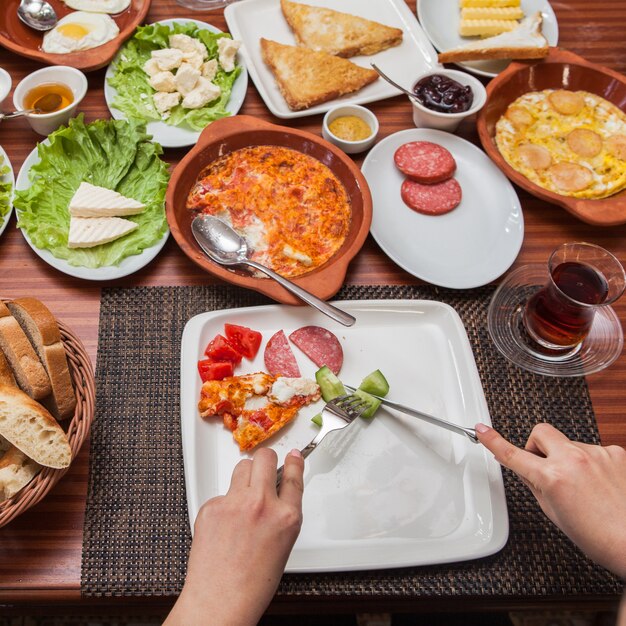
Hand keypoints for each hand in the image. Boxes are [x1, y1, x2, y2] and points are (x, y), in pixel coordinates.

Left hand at [165, 447, 304, 625]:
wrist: (220, 601)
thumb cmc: (252, 584)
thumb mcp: (283, 545)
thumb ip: (282, 515)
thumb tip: (276, 494)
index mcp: (286, 517)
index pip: (293, 476)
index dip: (294, 462)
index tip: (293, 455)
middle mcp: (262, 504)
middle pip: (265, 457)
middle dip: (265, 461)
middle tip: (263, 469)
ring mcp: (235, 503)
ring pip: (241, 468)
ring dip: (245, 477)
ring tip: (243, 498)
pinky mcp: (211, 506)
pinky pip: (221, 493)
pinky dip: (224, 504)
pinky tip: (224, 525)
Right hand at [476, 422, 625, 578]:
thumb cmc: (599, 537)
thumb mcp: (554, 513)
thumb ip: (536, 484)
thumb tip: (527, 469)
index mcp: (553, 477)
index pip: (513, 455)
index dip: (493, 441)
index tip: (481, 430)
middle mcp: (573, 459)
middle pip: (541, 432)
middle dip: (537, 445)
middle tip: (543, 464)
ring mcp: (596, 453)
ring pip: (569, 443)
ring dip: (568, 458)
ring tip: (583, 486)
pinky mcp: (615, 452)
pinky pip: (592, 450)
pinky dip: (591, 463)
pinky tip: (600, 483)